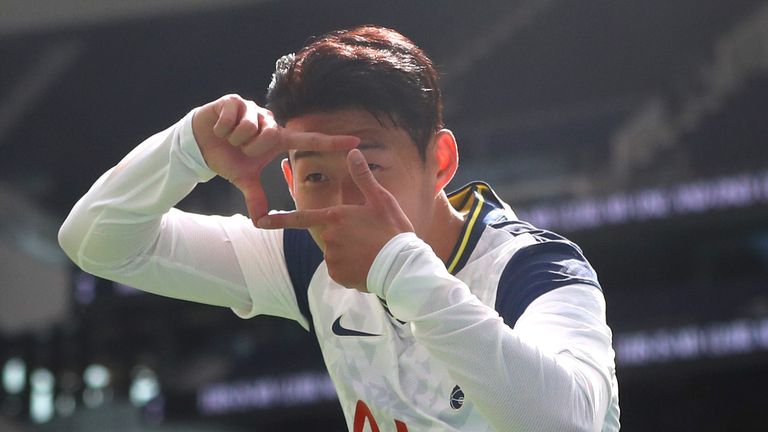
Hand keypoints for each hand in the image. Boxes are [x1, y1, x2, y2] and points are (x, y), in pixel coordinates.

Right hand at [191, 94, 359, 220]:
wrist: (201, 143)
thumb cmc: (228, 158)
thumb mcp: (244, 180)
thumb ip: (256, 198)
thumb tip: (260, 223)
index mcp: (278, 139)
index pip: (310, 141)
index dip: (332, 142)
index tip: (356, 142)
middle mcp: (270, 122)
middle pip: (267, 137)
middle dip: (249, 147)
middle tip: (240, 147)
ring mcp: (253, 109)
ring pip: (250, 128)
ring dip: (235, 138)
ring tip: (230, 137)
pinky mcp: (235, 101)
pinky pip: (232, 119)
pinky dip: (223, 128)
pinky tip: (221, 127)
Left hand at [256, 149, 414, 291]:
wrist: (402, 266)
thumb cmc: (393, 230)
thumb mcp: (381, 199)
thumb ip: (362, 176)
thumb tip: (352, 152)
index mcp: (336, 217)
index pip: (301, 218)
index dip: (280, 219)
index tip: (261, 221)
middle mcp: (329, 237)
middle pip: (328, 235)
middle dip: (344, 236)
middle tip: (367, 238)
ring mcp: (332, 258)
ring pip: (334, 253)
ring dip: (347, 253)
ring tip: (370, 252)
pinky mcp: (338, 275)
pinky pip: (339, 270)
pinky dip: (350, 269)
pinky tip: (367, 265)